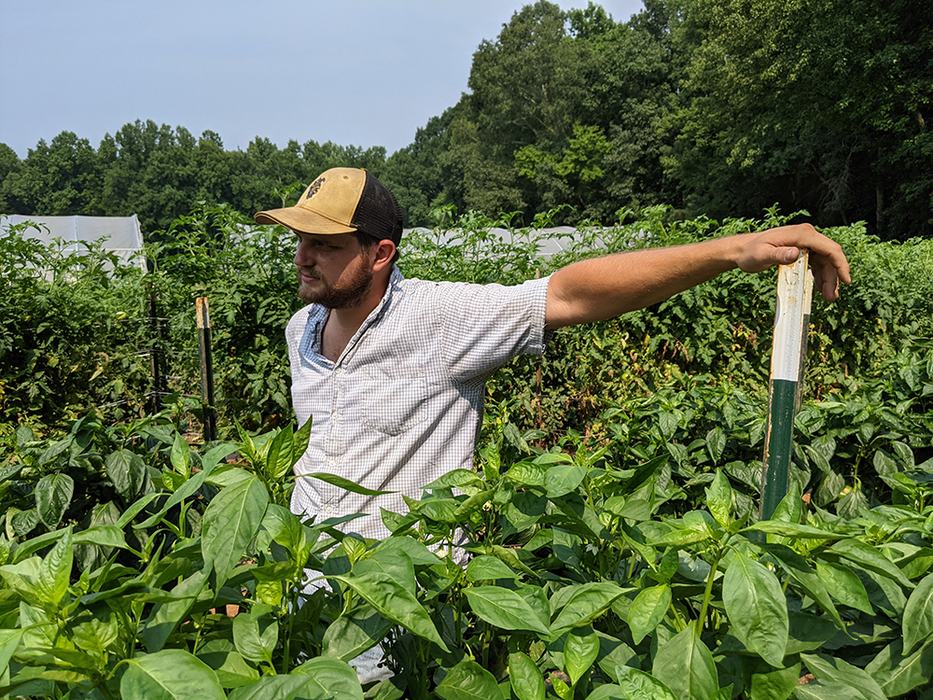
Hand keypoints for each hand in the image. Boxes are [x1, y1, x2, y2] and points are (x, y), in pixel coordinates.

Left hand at [732, 224, 850, 299]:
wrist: (742, 250)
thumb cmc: (750, 252)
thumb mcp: (762, 255)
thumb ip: (778, 255)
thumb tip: (795, 253)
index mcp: (802, 234)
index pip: (829, 248)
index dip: (841, 264)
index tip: (846, 280)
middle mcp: (806, 236)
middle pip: (829, 257)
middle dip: (833, 277)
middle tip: (831, 297)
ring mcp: (805, 243)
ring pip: (824, 262)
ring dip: (827, 278)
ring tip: (828, 297)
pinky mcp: (801, 250)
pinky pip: (816, 263)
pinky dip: (819, 276)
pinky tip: (819, 288)